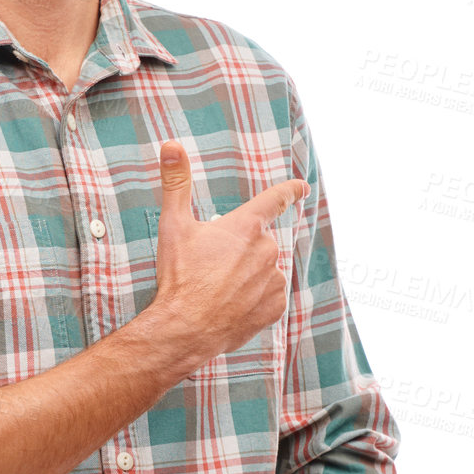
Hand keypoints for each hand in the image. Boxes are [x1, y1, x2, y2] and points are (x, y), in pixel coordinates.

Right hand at [152, 139, 307, 366]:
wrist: (186, 328)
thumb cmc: (180, 276)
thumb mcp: (174, 225)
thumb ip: (176, 183)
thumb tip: (171, 146)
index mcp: (246, 227)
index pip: (275, 199)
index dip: (290, 190)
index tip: (302, 187)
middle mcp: (266, 250)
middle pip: (258, 242)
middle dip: (240, 250)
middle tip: (212, 266)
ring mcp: (273, 279)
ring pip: (263, 270)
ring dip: (247, 275)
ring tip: (218, 289)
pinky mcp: (275, 307)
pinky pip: (269, 297)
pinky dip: (254, 299)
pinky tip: (232, 305)